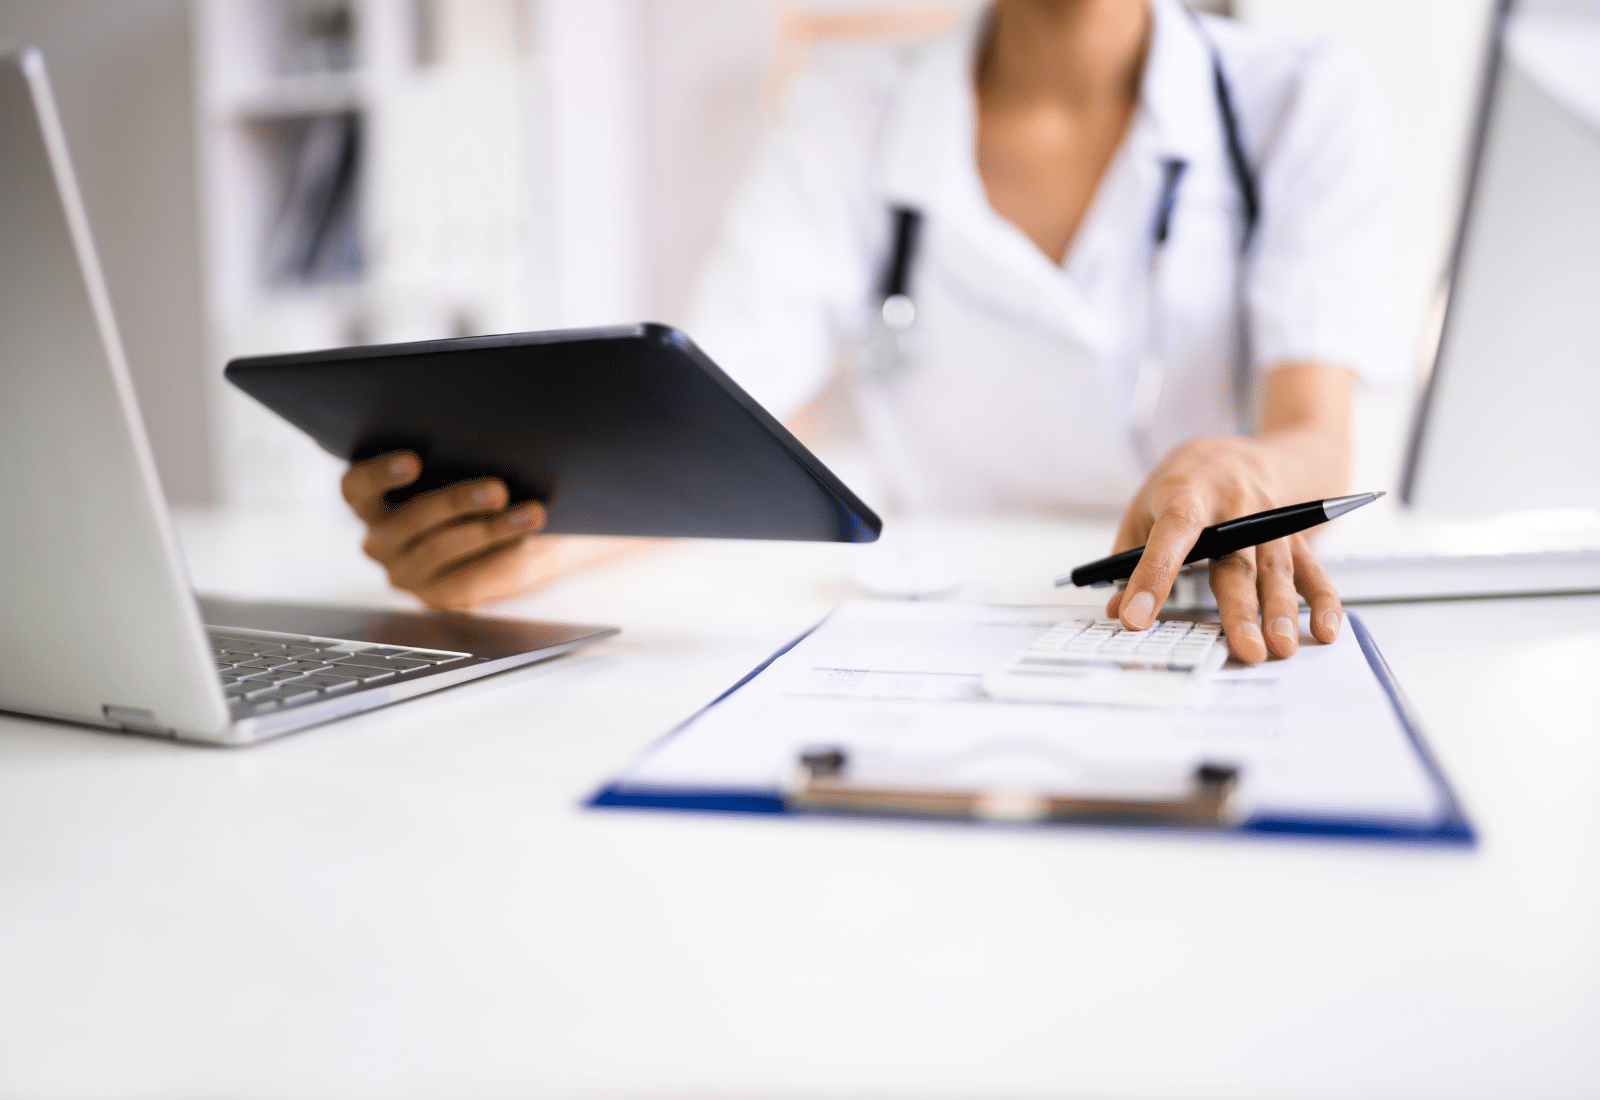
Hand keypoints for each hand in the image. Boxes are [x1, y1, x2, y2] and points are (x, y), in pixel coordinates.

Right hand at [341, 451, 559, 609]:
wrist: (505, 539)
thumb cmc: (470, 492)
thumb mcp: (457, 473)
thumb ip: (455, 462)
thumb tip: (491, 445)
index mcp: (370, 502)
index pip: (356, 486)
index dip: (378, 473)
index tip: (413, 461)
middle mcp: (379, 540)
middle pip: (410, 519)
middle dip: (457, 502)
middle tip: (499, 490)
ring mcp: (404, 572)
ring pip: (443, 548)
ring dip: (492, 530)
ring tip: (532, 514)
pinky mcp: (435, 596)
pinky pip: (467, 578)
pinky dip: (501, 556)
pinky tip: (527, 540)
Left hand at [1105, 436, 1342, 663]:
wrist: (1238, 453)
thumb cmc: (1183, 485)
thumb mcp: (1144, 508)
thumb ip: (1129, 560)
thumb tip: (1118, 611)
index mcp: (1187, 493)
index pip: (1171, 533)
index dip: (1153, 575)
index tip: (1136, 617)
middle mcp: (1234, 504)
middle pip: (1237, 560)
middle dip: (1241, 608)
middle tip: (1245, 649)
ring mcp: (1269, 519)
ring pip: (1277, 567)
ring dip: (1282, 610)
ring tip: (1280, 647)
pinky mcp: (1293, 535)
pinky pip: (1312, 568)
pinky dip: (1322, 600)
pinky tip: (1324, 629)